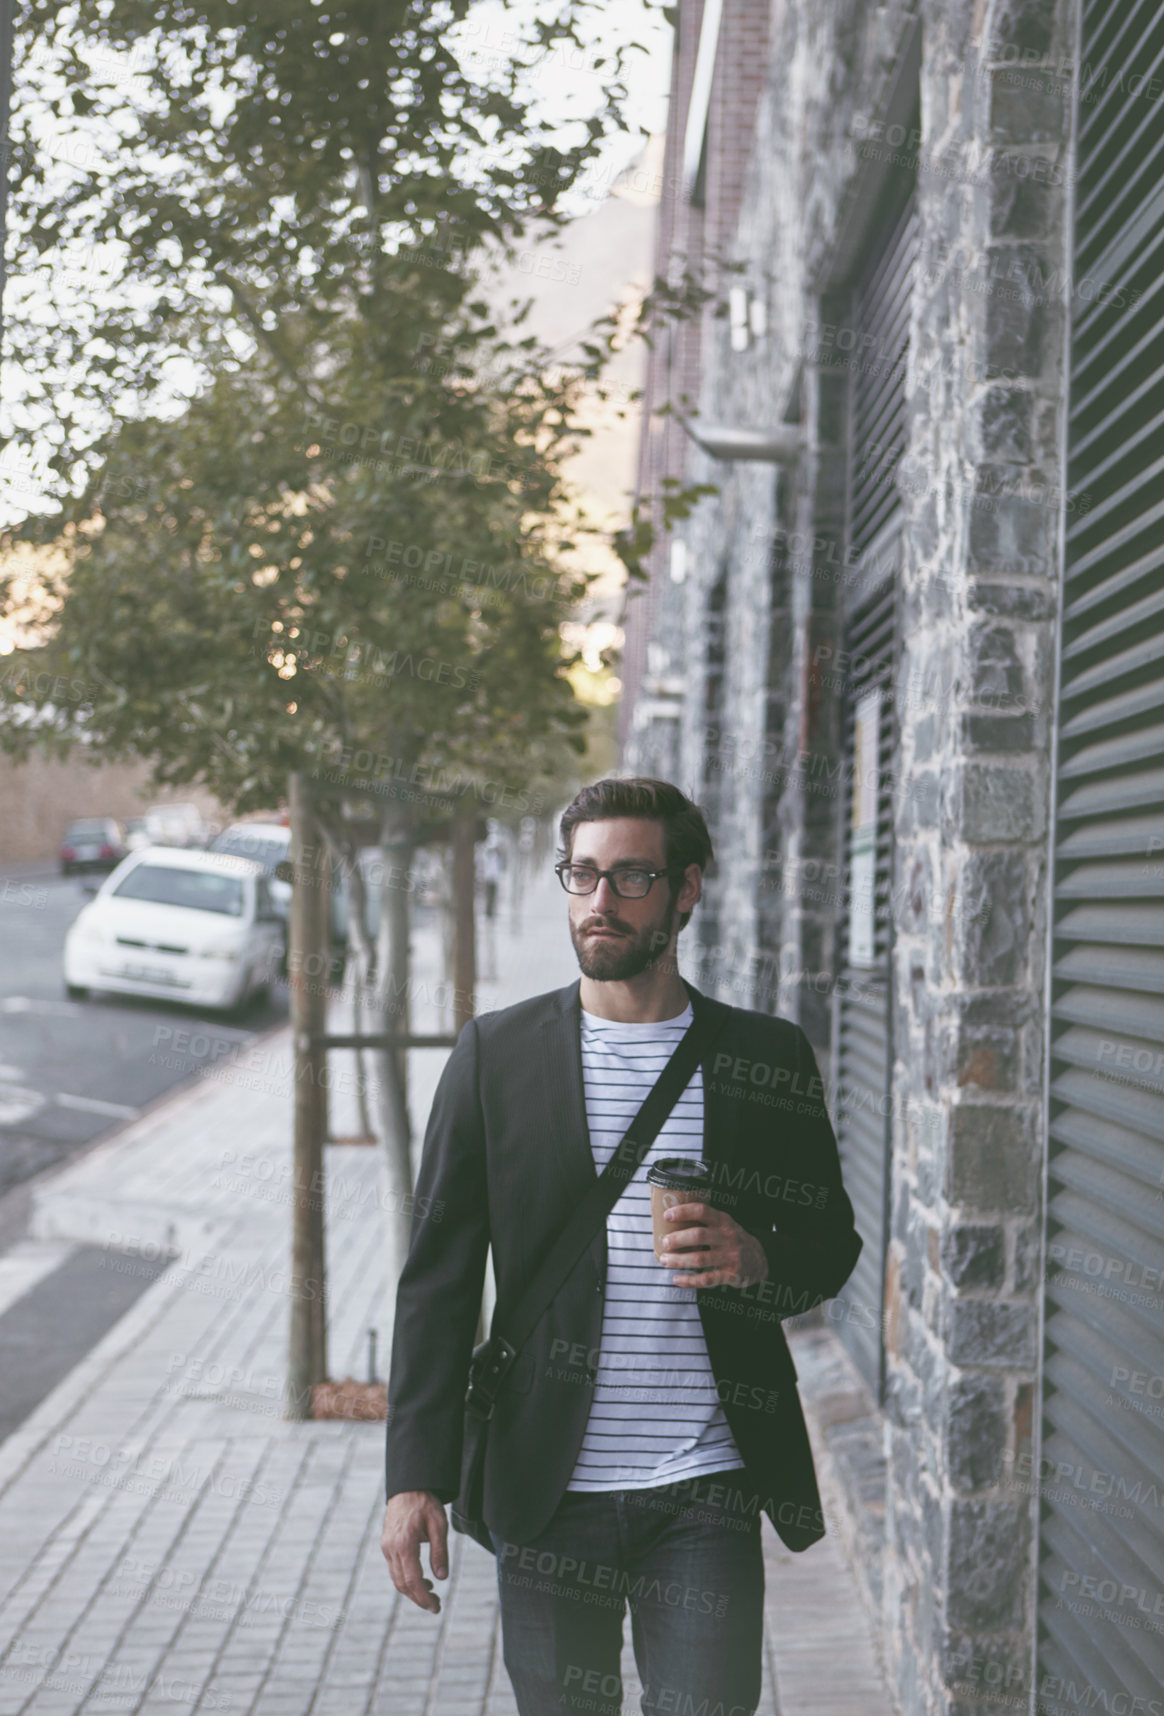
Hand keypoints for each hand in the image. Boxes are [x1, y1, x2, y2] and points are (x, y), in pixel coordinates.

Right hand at [381, 1490, 448, 1613]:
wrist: (408, 1485)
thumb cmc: (425, 1502)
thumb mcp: (439, 1524)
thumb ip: (440, 1551)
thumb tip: (442, 1578)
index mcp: (404, 1543)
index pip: (413, 1580)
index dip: (423, 1597)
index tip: (436, 1607)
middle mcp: (391, 1548)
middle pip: (402, 1584)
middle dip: (418, 1598)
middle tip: (436, 1606)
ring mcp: (386, 1547)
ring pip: (397, 1579)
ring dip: (412, 1591)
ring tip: (431, 1594)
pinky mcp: (386, 1545)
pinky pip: (395, 1569)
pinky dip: (406, 1579)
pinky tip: (421, 1579)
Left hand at [660, 1202, 768, 1289]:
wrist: (759, 1260)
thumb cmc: (732, 1240)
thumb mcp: (724, 1225)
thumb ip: (705, 1223)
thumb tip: (669, 1221)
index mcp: (724, 1221)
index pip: (702, 1211)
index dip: (683, 1211)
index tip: (667, 1215)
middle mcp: (728, 1237)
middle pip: (699, 1235)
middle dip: (678, 1239)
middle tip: (665, 1242)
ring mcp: (730, 1256)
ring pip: (700, 1259)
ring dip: (679, 1260)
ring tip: (665, 1260)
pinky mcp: (730, 1274)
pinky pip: (706, 1279)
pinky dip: (689, 1280)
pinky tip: (677, 1279)